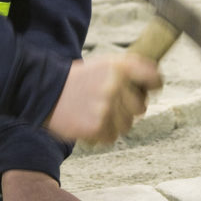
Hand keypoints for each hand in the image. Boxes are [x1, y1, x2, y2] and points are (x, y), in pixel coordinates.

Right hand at [44, 53, 161, 143]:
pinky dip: (102, 133)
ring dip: (115, 122)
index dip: (154, 84)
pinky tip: (90, 121)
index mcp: (119, 67)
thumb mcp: (104, 63)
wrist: (45, 90)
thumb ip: (130, 66)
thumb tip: (155, 74)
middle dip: (130, 107)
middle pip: (141, 107)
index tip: (150, 87)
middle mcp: (115, 86)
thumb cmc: (78, 78)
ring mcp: (106, 108)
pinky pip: (111, 137)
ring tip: (97, 112)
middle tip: (114, 103)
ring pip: (126, 125)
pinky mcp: (97, 127)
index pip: (154, 78)